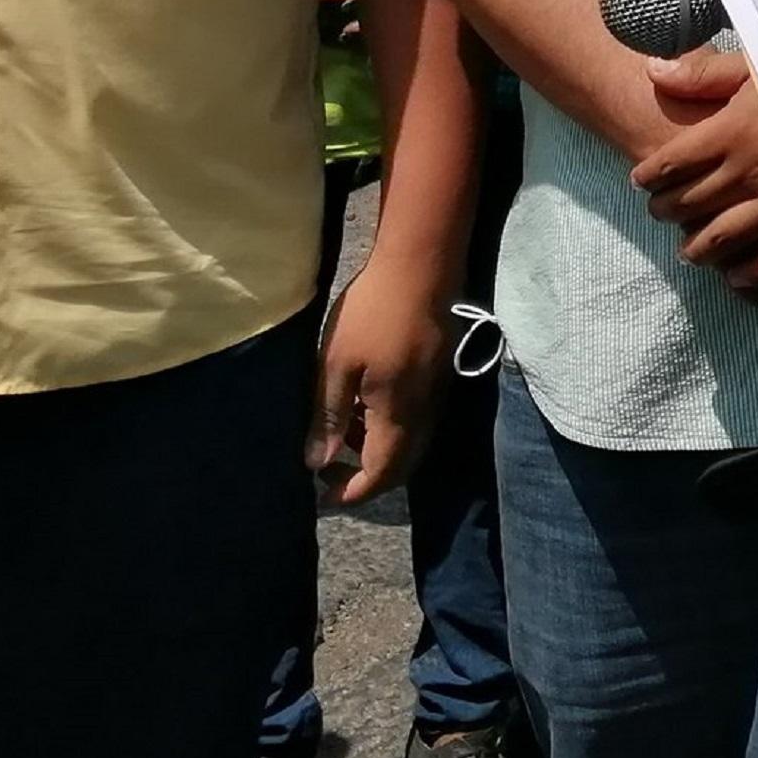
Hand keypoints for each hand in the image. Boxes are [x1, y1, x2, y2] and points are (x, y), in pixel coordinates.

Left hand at [308, 256, 452, 503]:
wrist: (422, 264)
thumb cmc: (372, 311)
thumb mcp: (335, 364)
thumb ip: (328, 417)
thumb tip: (317, 463)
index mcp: (398, 415)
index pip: (381, 475)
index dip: (352, 493)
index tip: (320, 492)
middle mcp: (424, 411)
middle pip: (401, 466)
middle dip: (365, 477)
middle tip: (327, 468)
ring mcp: (437, 391)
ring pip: (410, 441)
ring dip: (376, 449)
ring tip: (342, 428)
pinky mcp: (440, 372)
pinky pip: (416, 417)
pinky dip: (389, 425)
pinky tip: (365, 399)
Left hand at [630, 71, 757, 292]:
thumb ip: (706, 73)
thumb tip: (652, 71)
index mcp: (733, 132)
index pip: (672, 162)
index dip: (649, 174)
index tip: (642, 179)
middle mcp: (748, 172)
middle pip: (687, 202)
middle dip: (664, 208)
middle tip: (658, 209)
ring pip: (717, 238)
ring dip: (694, 246)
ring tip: (687, 247)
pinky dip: (744, 272)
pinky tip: (734, 272)